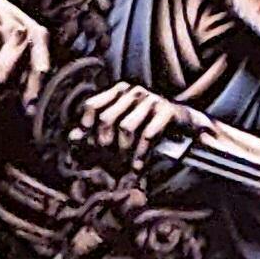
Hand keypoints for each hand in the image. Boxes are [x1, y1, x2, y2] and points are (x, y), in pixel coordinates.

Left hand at [74, 81, 202, 172]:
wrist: (186, 125)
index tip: (88, 145)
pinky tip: (138, 168)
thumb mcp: (122, 127)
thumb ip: (97, 130)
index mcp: (119, 91)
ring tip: (125, 165)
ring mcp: (151, 100)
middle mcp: (134, 92)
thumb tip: (73, 137)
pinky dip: (140, 154)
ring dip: (124, 151)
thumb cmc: (148, 127)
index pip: (92, 105)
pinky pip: (147, 135)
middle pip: (107, 119)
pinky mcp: (167, 111)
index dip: (86, 126)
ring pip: (126, 127)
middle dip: (105, 144)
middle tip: (108, 160)